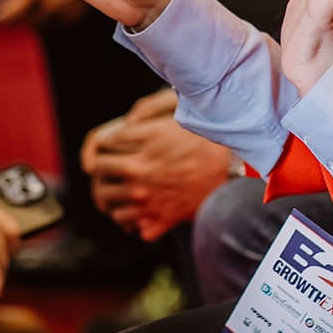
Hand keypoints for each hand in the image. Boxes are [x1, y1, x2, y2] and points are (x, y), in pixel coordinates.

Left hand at [81, 90, 233, 240]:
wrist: (235, 169)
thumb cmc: (208, 137)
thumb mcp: (178, 112)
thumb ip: (148, 109)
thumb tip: (127, 121)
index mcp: (142, 142)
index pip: (100, 143)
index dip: (100, 144)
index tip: (105, 147)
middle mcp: (139, 170)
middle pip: (97, 172)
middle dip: (99, 169)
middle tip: (104, 169)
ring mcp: (146, 198)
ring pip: (108, 201)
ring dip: (110, 195)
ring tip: (120, 190)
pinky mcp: (158, 220)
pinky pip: (128, 223)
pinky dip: (129, 218)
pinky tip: (138, 209)